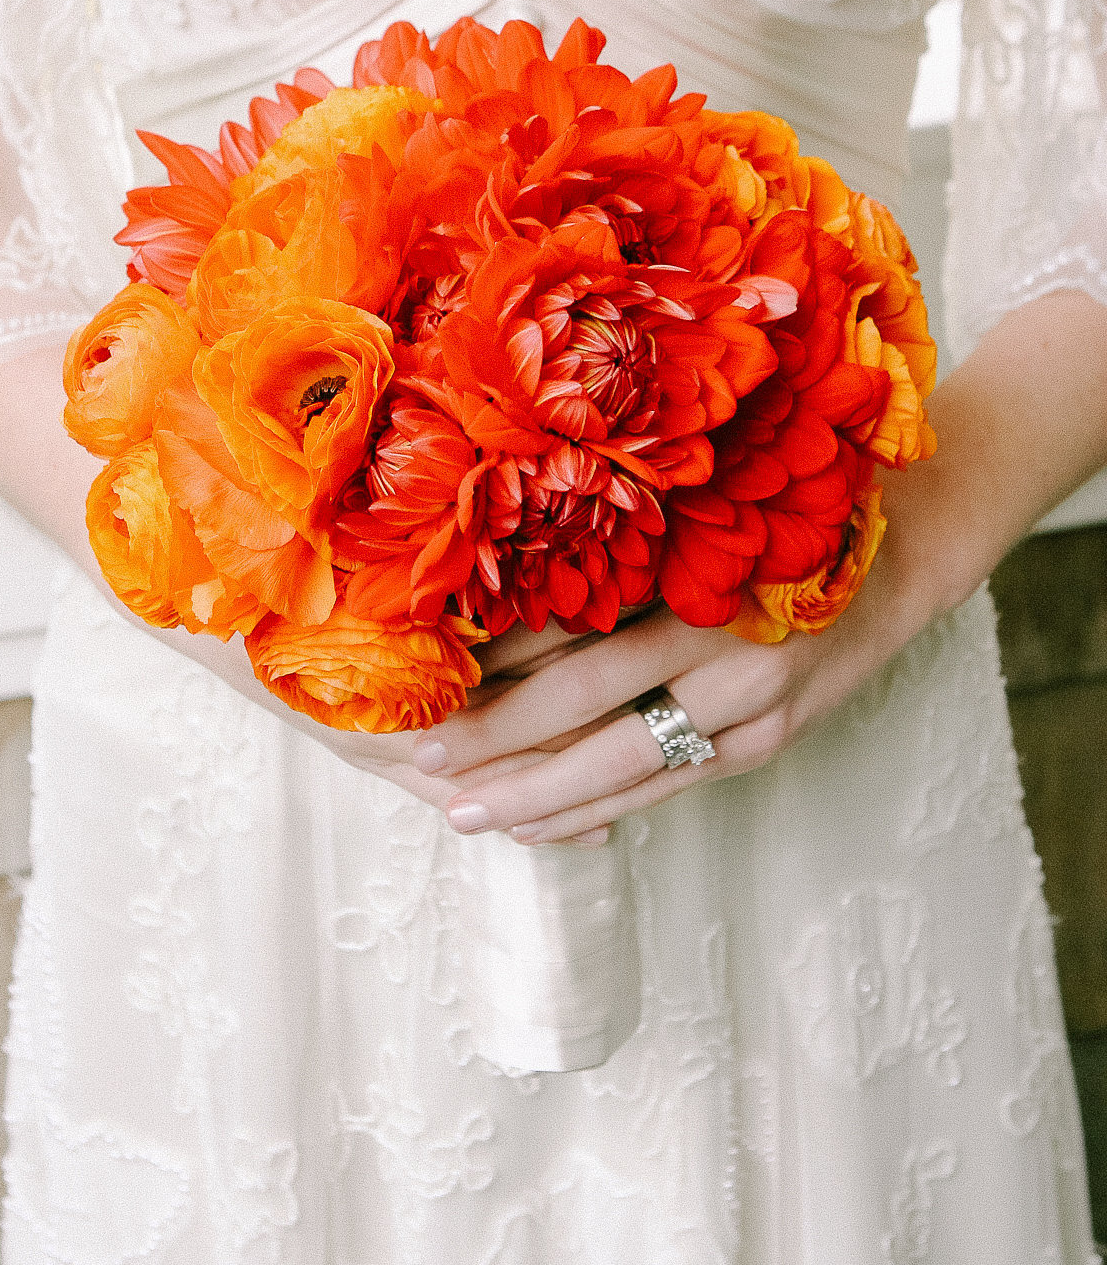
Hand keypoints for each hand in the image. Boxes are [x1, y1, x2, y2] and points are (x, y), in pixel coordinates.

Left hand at [410, 288, 1106, 841]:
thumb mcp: (708, 498)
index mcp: (698, 575)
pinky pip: (667, 788)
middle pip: (588, 709)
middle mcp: (726, 648)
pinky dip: (601, 811)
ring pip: (625, 766)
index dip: (498, 664)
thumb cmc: (786, 501)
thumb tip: (503, 563)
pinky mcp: (767, 742)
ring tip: (463, 813)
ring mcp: (751, 707)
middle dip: (498, 740)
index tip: (427, 682)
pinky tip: (544, 827)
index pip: (577, 635)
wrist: (908, 541)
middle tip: (419, 759)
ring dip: (538, 795)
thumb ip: (622, 535)